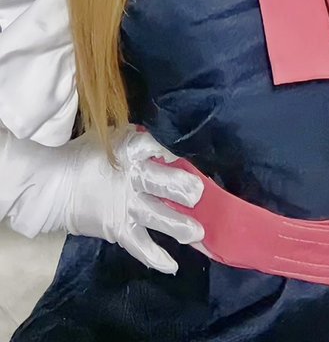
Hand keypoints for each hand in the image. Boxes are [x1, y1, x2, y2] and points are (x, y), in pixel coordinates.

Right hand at [3, 126, 204, 274]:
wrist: (54, 186)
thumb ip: (134, 139)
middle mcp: (131, 178)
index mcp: (128, 151)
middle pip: (161, 181)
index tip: (181, 157)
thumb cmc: (83, 157)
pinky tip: (172, 266)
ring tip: (198, 234)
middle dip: (182, 187)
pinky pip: (140, 245)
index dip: (169, 152)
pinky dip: (156, 257)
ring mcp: (125, 206)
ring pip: (157, 216)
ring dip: (179, 225)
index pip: (152, 147)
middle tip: (198, 194)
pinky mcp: (118, 228)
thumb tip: (160, 145)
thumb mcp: (109, 138)